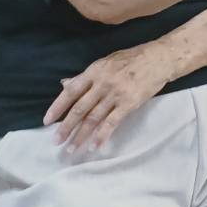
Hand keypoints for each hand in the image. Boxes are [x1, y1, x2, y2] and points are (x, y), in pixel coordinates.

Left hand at [43, 42, 172, 151]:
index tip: (46, 121)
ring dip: (81, 135)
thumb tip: (65, 84)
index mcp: (95, 71)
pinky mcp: (129, 103)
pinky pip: (112, 122)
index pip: (71, 91)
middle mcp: (103, 83)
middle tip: (56, 142)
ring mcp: (116, 94)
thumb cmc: (132, 59)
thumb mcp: (106, 62)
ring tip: (71, 149)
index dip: (58, 106)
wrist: (160, 58)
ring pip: (94, 118)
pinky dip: (102, 135)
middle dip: (66, 127)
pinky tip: (94, 146)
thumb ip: (86, 76)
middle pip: (80, 108)